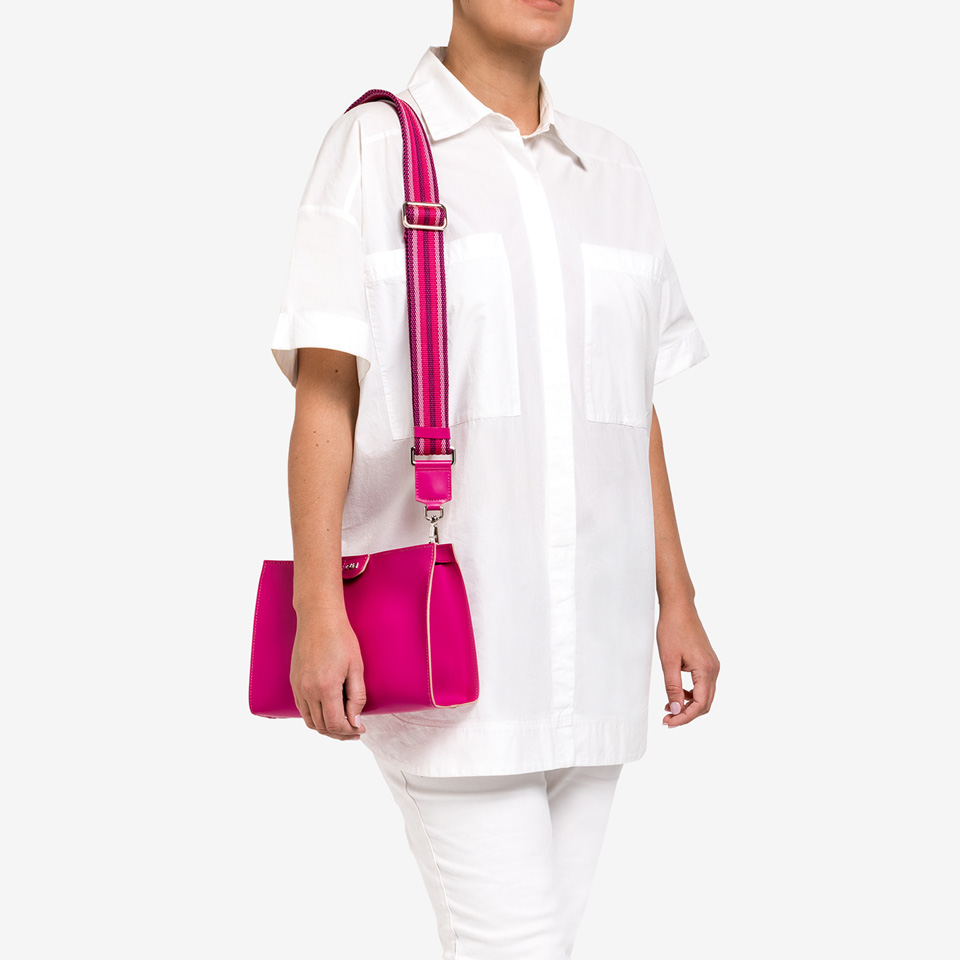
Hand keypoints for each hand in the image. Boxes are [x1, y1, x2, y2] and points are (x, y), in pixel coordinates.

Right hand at [289, 611, 366, 739]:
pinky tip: (328, 713)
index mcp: (326, 687)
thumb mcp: (356, 667)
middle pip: (322, 727)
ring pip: (310, 721)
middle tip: (354, 731)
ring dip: (326, 728)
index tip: (361, 729)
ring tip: (342, 726)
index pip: (335, 724)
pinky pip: (302, 709)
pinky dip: (315, 717)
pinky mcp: (294, 682)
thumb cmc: (341, 639)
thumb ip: (357, 697)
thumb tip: (355, 721)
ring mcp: (298, 687)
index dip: (349, 731)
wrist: (318, 618)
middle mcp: (308, 691)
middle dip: (340, 733)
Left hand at [656, 599, 718, 727]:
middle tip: (667, 719)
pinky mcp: (707, 662)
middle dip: (687, 714)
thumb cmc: (673, 629)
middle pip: (705, 704)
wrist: (679, 608)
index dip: (684, 717)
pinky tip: (676, 693)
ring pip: (705, 695)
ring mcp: (712, 665)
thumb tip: (675, 709)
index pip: (700, 704)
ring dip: (688, 705)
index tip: (668, 722)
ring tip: (668, 707)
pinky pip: (703, 685)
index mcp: (706, 670)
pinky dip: (691, 694)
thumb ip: (672, 686)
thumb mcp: (668, 660)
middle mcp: (714, 669)